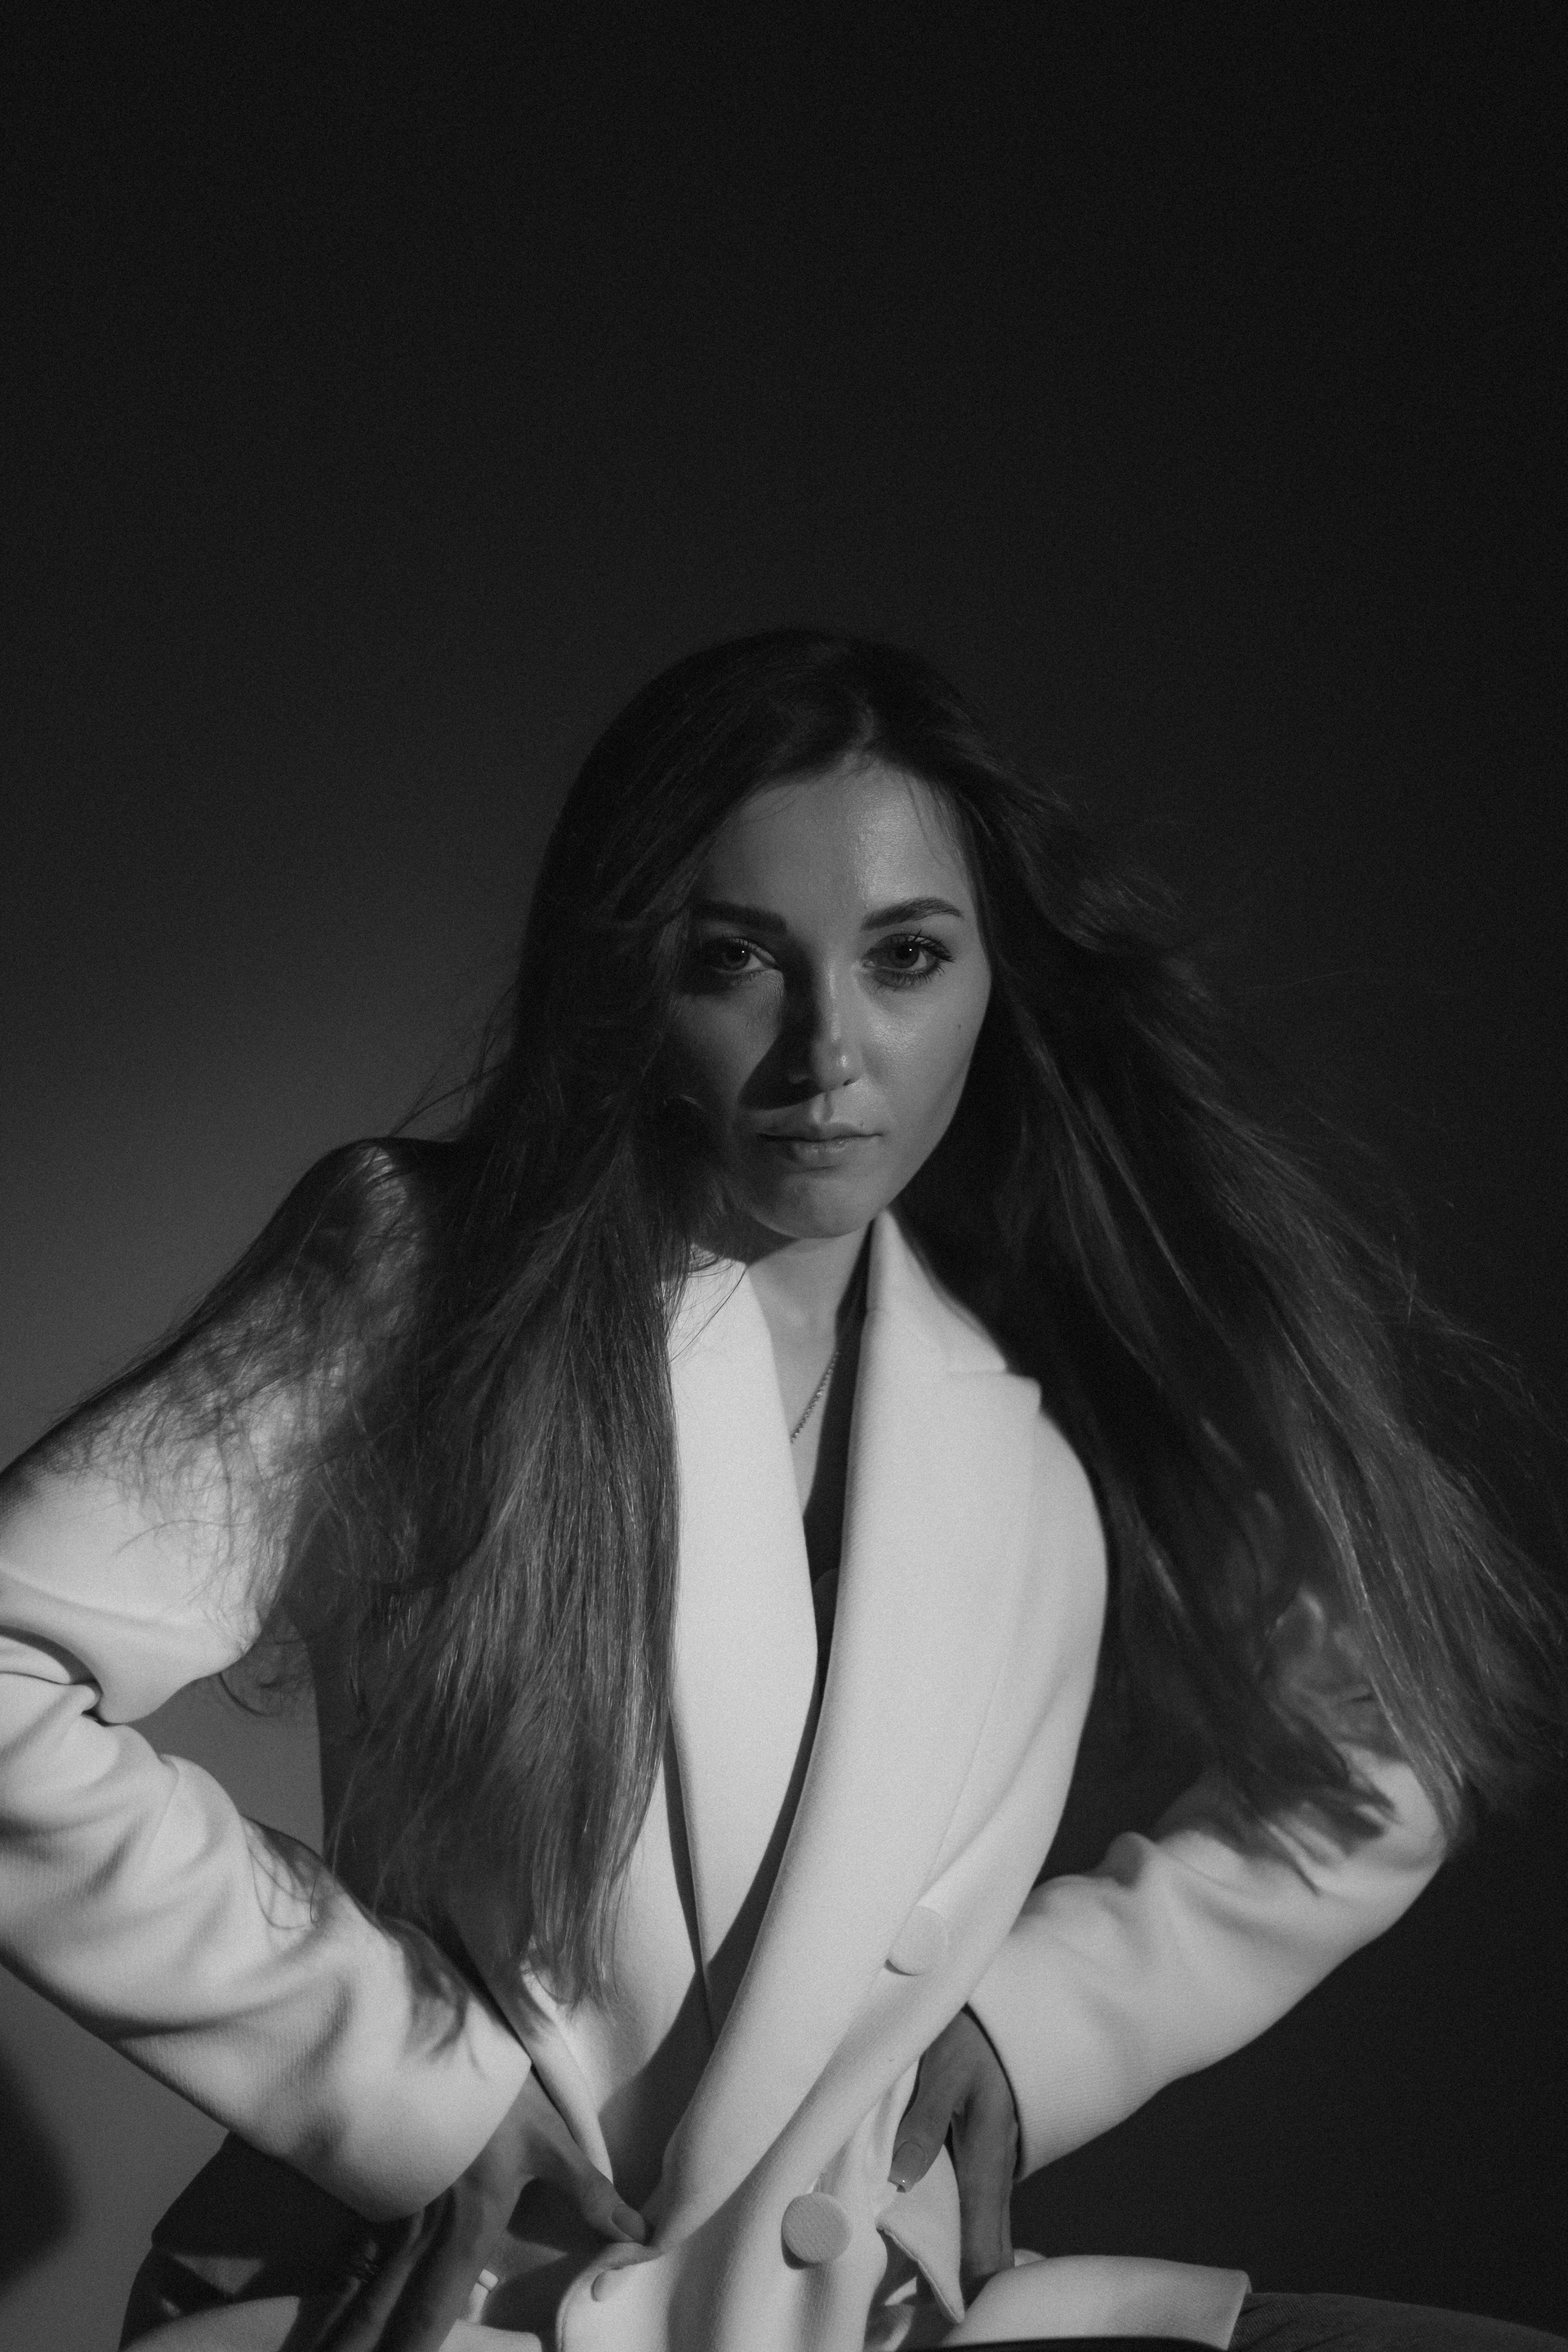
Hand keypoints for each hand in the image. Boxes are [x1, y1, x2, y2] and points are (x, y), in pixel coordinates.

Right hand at [311, 2069, 645, 2350]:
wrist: (433, 2036)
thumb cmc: (495, 2095)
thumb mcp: (550, 2141)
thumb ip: (589, 2194)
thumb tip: (636, 2235)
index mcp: (464, 2234)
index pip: (431, 2315)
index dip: (412, 2348)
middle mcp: (419, 2234)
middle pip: (381, 2308)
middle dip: (360, 2344)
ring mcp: (389, 2209)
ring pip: (363, 2279)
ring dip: (351, 2319)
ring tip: (331, 2347)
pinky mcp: (375, 2182)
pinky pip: (356, 2243)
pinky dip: (349, 2273)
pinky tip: (342, 2290)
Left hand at [889, 2009, 1019, 2295]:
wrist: (1004, 2013)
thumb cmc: (970, 2037)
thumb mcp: (943, 2069)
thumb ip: (924, 2121)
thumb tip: (901, 2179)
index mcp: (988, 2156)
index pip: (985, 2241)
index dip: (969, 2282)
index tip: (948, 2310)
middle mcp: (996, 2172)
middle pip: (988, 2247)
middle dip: (965, 2281)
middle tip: (940, 2313)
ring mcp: (992, 2168)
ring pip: (982, 2229)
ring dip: (961, 2258)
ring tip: (935, 2293)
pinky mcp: (983, 2158)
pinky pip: (975, 2208)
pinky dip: (960, 2232)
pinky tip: (939, 2247)